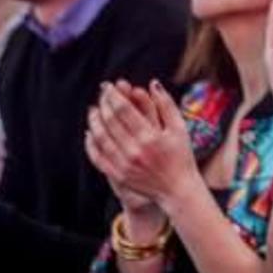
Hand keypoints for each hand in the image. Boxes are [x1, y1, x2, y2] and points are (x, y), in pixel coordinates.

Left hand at [85, 81, 199, 211]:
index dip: (114, 95)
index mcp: (150, 137)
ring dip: (94, 120)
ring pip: (101, 137)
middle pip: (110, 120)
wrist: (178, 189)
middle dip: (103, 103)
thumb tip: (153, 83)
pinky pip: (97, 156)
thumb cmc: (181, 157)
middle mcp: (135, 150)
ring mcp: (124, 164)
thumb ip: (166, 105)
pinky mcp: (118, 175)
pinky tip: (91, 132)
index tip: (109, 86)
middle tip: (102, 94)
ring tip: (94, 110)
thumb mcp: (180, 129)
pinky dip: (91, 143)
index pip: (124, 109)